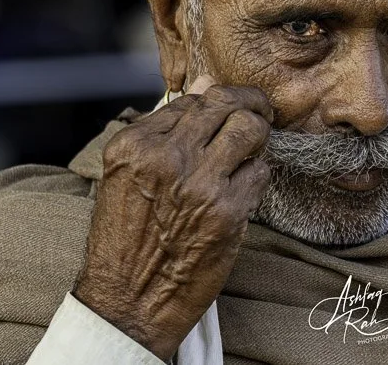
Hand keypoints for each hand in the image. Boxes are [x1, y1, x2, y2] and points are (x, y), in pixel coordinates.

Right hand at [74, 76, 272, 360]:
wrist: (129, 300)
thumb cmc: (127, 238)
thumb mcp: (127, 177)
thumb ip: (163, 131)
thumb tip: (204, 86)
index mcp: (134, 145)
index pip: (191, 100)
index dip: (214, 105)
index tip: (224, 114)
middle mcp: (165, 157)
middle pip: (224, 103)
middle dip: (249, 104)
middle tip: (259, 111)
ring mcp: (198, 183)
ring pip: (249, 129)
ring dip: (258, 136)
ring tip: (253, 148)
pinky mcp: (227, 211)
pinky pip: (260, 171)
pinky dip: (257, 176)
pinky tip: (243, 189)